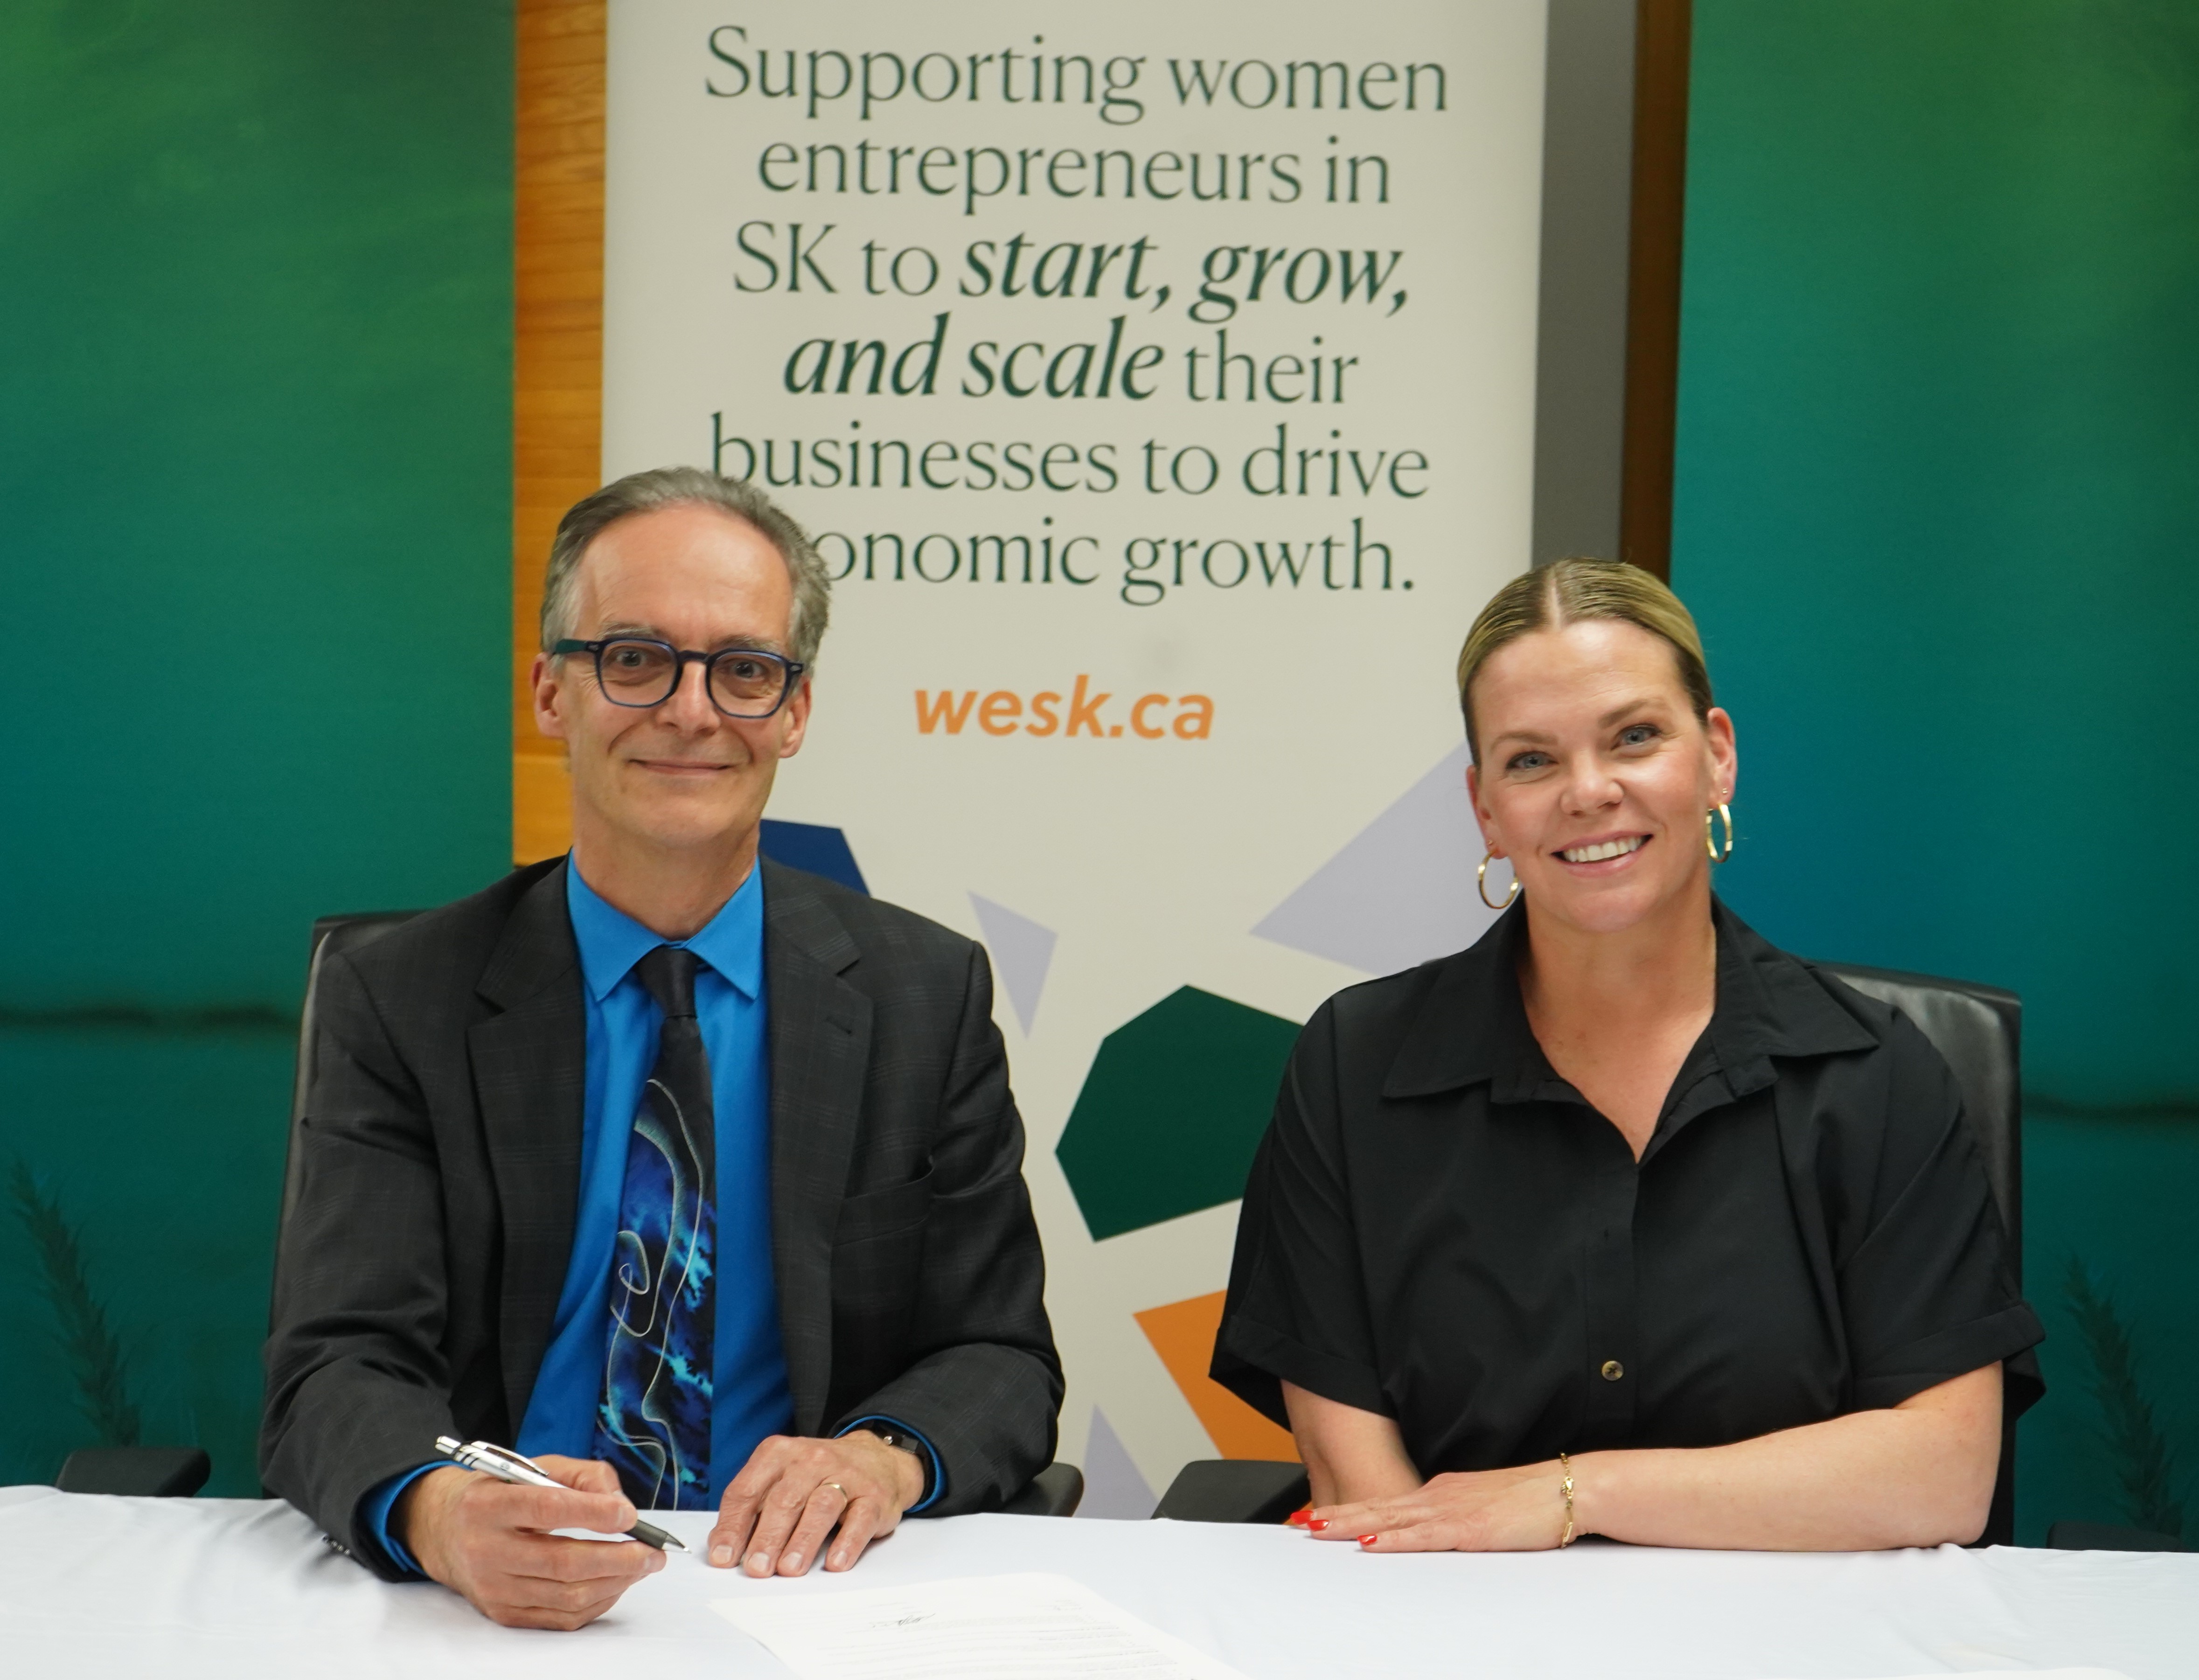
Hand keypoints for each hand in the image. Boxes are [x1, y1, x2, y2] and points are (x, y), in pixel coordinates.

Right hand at [393, 1455, 663, 1629]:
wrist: (444, 1531)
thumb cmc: (500, 1494)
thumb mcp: (535, 1467)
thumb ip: (583, 1475)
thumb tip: (619, 1502)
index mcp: (489, 1504)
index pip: (547, 1509)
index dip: (593, 1513)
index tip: (630, 1514)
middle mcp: (486, 1549)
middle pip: (561, 1562)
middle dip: (618, 1558)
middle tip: (653, 1552)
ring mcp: (493, 1587)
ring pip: (566, 1595)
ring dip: (615, 1582)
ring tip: (643, 1566)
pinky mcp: (502, 1613)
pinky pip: (559, 1617)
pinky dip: (597, 1602)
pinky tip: (616, 1583)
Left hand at [708, 1431, 924, 1576]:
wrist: (876, 1459)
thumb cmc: (818, 1477)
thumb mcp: (781, 1481)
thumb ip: (753, 1509)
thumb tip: (722, 1547)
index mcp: (779, 1454)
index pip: (748, 1490)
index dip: (732, 1525)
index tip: (723, 1558)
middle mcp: (811, 1459)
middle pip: (784, 1500)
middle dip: (767, 1537)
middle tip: (756, 1569)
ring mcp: (846, 1476)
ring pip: (821, 1506)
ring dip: (803, 1540)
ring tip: (789, 1570)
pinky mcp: (874, 1495)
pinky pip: (860, 1519)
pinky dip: (847, 1542)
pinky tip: (835, 1563)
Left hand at [1304, 1460, 1570, 1552]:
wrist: (1568, 1489)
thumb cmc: (1533, 1502)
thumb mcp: (1483, 1508)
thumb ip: (1455, 1517)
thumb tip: (1432, 1529)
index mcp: (1442, 1492)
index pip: (1387, 1503)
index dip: (1351, 1509)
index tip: (1320, 1514)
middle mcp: (1439, 1496)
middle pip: (1378, 1508)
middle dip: (1337, 1515)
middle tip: (1301, 1522)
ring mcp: (1452, 1511)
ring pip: (1390, 1520)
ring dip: (1351, 1524)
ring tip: (1318, 1528)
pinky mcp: (1470, 1529)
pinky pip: (1423, 1538)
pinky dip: (1393, 1541)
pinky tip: (1371, 1544)